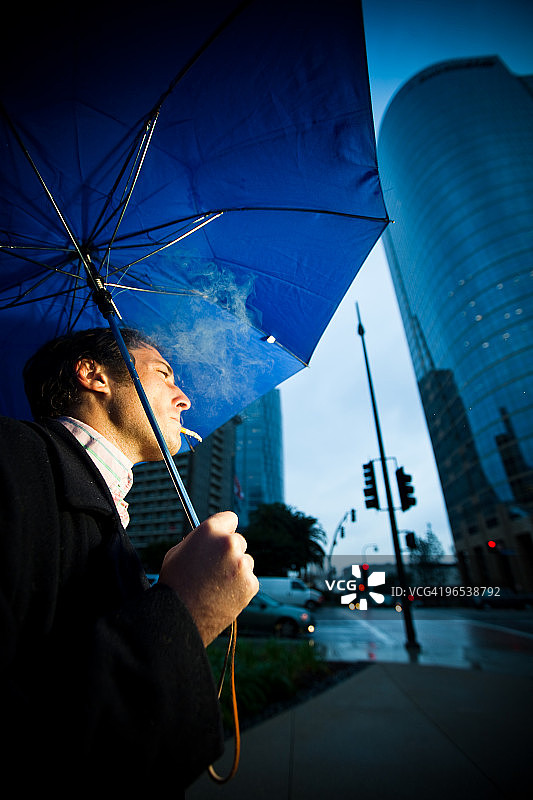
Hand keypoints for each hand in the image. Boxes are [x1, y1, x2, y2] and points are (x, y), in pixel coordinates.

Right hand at [157, 511, 258, 645]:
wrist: (179, 617)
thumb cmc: (174, 584)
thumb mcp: (179, 550)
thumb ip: (201, 540)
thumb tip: (212, 538)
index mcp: (210, 530)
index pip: (229, 519)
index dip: (224, 529)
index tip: (222, 537)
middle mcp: (229, 543)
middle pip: (238, 541)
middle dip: (229, 551)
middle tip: (215, 566)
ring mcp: (242, 564)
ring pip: (245, 561)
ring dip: (236, 569)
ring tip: (216, 585)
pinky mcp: (250, 584)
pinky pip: (249, 580)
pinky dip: (240, 586)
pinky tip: (223, 595)